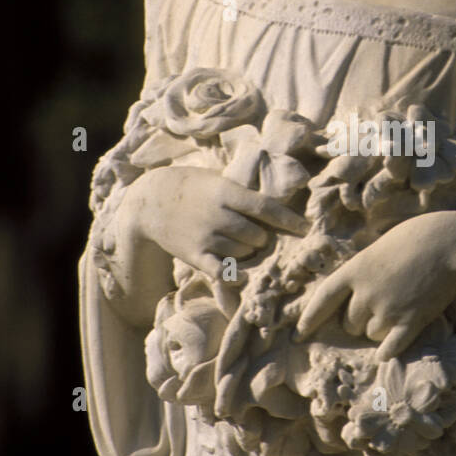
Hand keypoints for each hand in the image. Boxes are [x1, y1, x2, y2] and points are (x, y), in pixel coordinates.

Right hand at [120, 165, 306, 277]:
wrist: (149, 202)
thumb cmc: (190, 187)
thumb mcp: (216, 181)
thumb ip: (241, 193)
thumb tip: (277, 205)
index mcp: (226, 192)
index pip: (265, 208)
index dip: (289, 220)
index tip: (306, 228)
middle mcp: (218, 216)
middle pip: (258, 236)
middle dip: (265, 239)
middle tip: (263, 237)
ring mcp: (206, 237)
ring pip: (244, 253)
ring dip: (249, 253)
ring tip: (243, 246)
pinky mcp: (195, 255)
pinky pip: (222, 271)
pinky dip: (234, 274)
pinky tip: (242, 275)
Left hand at [295, 213, 455, 359]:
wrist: (448, 244)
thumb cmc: (415, 237)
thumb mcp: (379, 246)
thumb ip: (364, 270)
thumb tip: (355, 291)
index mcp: (354, 270)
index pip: (322, 300)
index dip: (308, 319)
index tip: (298, 335)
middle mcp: (366, 293)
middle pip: (350, 324)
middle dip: (358, 321)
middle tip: (377, 308)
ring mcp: (388, 310)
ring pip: (371, 335)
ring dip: (379, 330)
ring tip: (397, 311)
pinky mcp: (410, 322)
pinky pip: (390, 347)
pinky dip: (387, 351)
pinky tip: (387, 353)